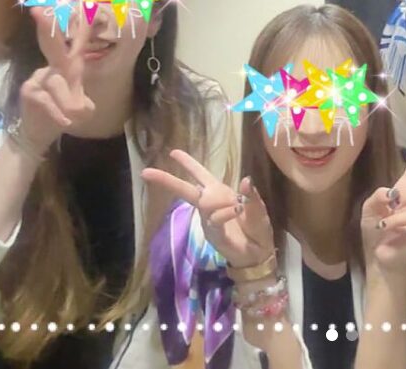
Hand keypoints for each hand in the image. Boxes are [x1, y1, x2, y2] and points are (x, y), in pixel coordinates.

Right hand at [16, 8, 96, 153]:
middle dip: (48, 26)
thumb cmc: (61, 112)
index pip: (74, 42)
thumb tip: (84, 107)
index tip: (85, 2)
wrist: (36, 133)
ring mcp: (37, 78)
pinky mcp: (29, 92)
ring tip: (75, 117)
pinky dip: (58, 113)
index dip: (79, 24)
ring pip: (57, 83)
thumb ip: (81, 102)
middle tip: (39, 10)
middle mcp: (51, 66)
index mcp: (66, 65)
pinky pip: (46, 99)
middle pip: (51, 44)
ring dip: (70, 104)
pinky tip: (66, 122)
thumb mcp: (78, 107)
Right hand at [142, 151, 274, 269]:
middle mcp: (210, 204)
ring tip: (238, 207)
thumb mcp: (258, 208)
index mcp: (219, 192)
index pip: (201, 174)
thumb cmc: (257, 227)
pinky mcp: (212, 234)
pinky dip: (225, 213)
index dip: (188, 164)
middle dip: (167, 180)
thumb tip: (246, 179)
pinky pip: (214, 219)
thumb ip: (251, 195)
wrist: (260, 253)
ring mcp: (208, 219)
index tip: (173, 152)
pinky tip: (235, 211)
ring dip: (222, 202)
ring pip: (204, 202)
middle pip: (185, 189)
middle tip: (146, 172)